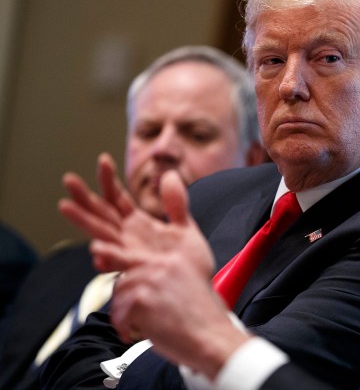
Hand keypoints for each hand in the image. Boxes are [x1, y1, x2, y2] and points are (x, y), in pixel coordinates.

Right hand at [58, 153, 213, 275]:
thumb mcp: (185, 229)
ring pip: (102, 234)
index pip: (117, 198)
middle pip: (101, 214)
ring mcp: (129, 256)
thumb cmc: (188, 267)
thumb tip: (170, 176)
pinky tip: (97, 247)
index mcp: (137, 226)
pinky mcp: (136, 274)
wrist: (196, 297)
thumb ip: (176, 204)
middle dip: (84, 197)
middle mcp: (127, 240)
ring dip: (84, 221)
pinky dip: (108, 256)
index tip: (103, 159)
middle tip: (68, 179)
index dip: (109, 180)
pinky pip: (119, 264)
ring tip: (65, 206)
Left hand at [110, 252, 249, 378]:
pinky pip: (119, 313)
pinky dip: (122, 327)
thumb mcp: (197, 283)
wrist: (213, 339)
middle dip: (124, 297)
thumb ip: (172, 276)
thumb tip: (152, 280)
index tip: (124, 282)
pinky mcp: (141, 301)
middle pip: (126, 276)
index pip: (140, 257)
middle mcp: (164, 265)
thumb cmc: (208, 319)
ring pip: (120, 294)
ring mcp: (151, 281)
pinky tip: (133, 333)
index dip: (130, 272)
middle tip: (130, 312)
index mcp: (178, 258)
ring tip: (132, 326)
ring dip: (122, 313)